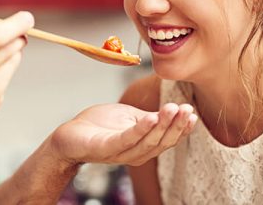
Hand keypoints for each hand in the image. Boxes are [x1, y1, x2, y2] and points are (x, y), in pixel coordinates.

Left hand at [49, 103, 196, 166]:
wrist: (69, 135)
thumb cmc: (99, 126)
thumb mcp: (130, 117)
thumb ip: (150, 117)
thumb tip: (173, 111)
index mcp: (143, 145)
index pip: (168, 139)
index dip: (182, 128)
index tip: (192, 112)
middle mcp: (135, 153)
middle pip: (161, 142)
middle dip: (176, 125)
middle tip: (186, 108)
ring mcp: (120, 153)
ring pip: (147, 142)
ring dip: (162, 125)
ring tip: (172, 109)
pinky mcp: (105, 148)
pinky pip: (126, 140)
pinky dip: (140, 130)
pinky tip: (150, 117)